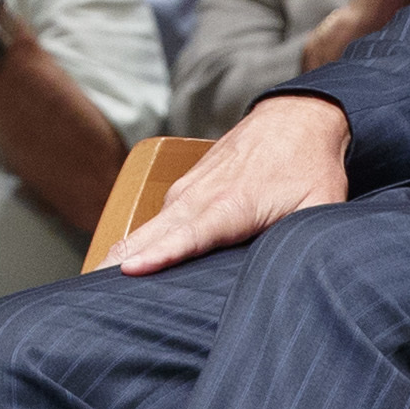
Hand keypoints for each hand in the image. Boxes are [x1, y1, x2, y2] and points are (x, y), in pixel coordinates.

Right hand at [116, 93, 349, 275]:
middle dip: (119, 262)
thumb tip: (299, 272)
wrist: (296, 115)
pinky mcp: (184, 189)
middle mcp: (201, 196)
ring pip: (147, 228)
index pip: (189, 235)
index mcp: (233, 204)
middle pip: (152, 234)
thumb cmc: (310, 165)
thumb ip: (308, 235)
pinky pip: (155, 220)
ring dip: (120, 255)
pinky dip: (135, 242)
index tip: (129, 270)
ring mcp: (188, 190)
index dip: (160, 254)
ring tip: (94, 286)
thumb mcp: (321, 203)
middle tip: (88, 293)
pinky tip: (120, 263)